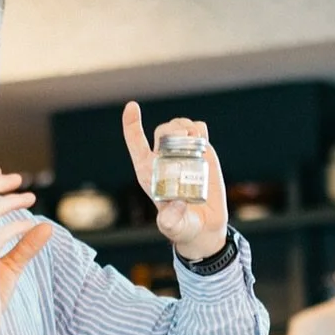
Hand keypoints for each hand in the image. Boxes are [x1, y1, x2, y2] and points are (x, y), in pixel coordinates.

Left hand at [121, 103, 229, 260]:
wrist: (203, 226)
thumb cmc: (183, 227)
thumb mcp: (175, 227)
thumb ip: (171, 221)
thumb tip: (177, 207)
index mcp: (149, 172)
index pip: (136, 143)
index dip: (131, 124)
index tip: (132, 106)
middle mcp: (164, 159)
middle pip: (162, 131)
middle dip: (172, 129)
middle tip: (185, 138)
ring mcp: (183, 153)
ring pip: (180, 126)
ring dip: (186, 126)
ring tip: (194, 140)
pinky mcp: (201, 152)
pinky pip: (198, 130)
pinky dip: (199, 129)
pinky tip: (202, 140)